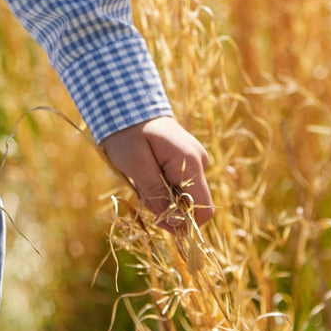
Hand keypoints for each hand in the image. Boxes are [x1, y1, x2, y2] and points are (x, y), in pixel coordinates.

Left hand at [98, 115, 213, 230]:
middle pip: (191, 207)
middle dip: (166, 208)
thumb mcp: (137, 165)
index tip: (157, 215)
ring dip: (160, 198)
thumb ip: (157, 194)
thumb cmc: (128, 134)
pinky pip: (177, 188)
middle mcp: (199, 163)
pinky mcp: (186, 164)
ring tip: (140, 179)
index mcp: (191, 163)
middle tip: (141, 189)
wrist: (127, 106)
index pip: (204, 210)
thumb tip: (176, 224)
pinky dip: (160, 189)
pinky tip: (145, 176)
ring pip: (182, 199)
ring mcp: (194, 163)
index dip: (183, 222)